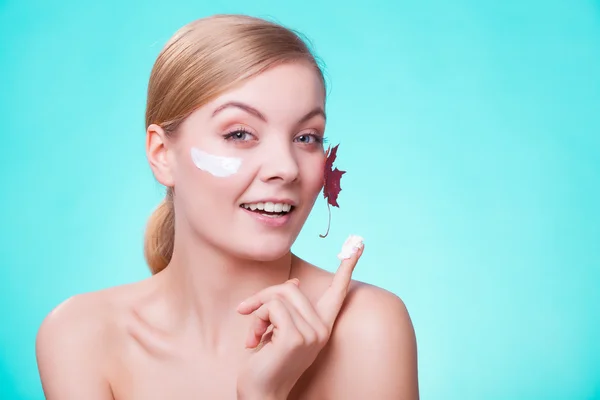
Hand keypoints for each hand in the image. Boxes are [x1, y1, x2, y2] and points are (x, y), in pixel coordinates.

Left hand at [235, 236, 364, 399]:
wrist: (261, 393)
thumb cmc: (268, 361)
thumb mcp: (280, 329)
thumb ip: (289, 308)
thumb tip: (293, 284)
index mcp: (322, 325)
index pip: (338, 291)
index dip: (347, 267)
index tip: (358, 244)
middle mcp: (322, 329)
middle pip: (290, 289)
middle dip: (263, 298)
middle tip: (247, 314)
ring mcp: (312, 333)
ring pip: (278, 296)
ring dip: (257, 312)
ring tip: (253, 334)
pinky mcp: (296, 338)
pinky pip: (271, 308)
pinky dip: (255, 320)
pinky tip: (253, 342)